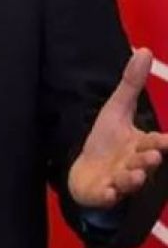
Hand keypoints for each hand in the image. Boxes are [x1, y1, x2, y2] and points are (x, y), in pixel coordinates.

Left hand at [68, 48, 167, 208]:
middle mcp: (136, 164)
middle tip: (152, 154)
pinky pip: (108, 196)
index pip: (158, 142)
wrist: (86, 171)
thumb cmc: (107, 141)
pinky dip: (109, 194)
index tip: (167, 141)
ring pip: (129, 180)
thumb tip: (144, 51)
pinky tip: (109, 191)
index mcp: (142, 145)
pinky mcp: (103, 193)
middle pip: (146, 161)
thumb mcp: (117, 109)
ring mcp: (120, 180)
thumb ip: (131, 84)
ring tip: (135, 173)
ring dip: (133, 178)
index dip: (165, 142)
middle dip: (150, 158)